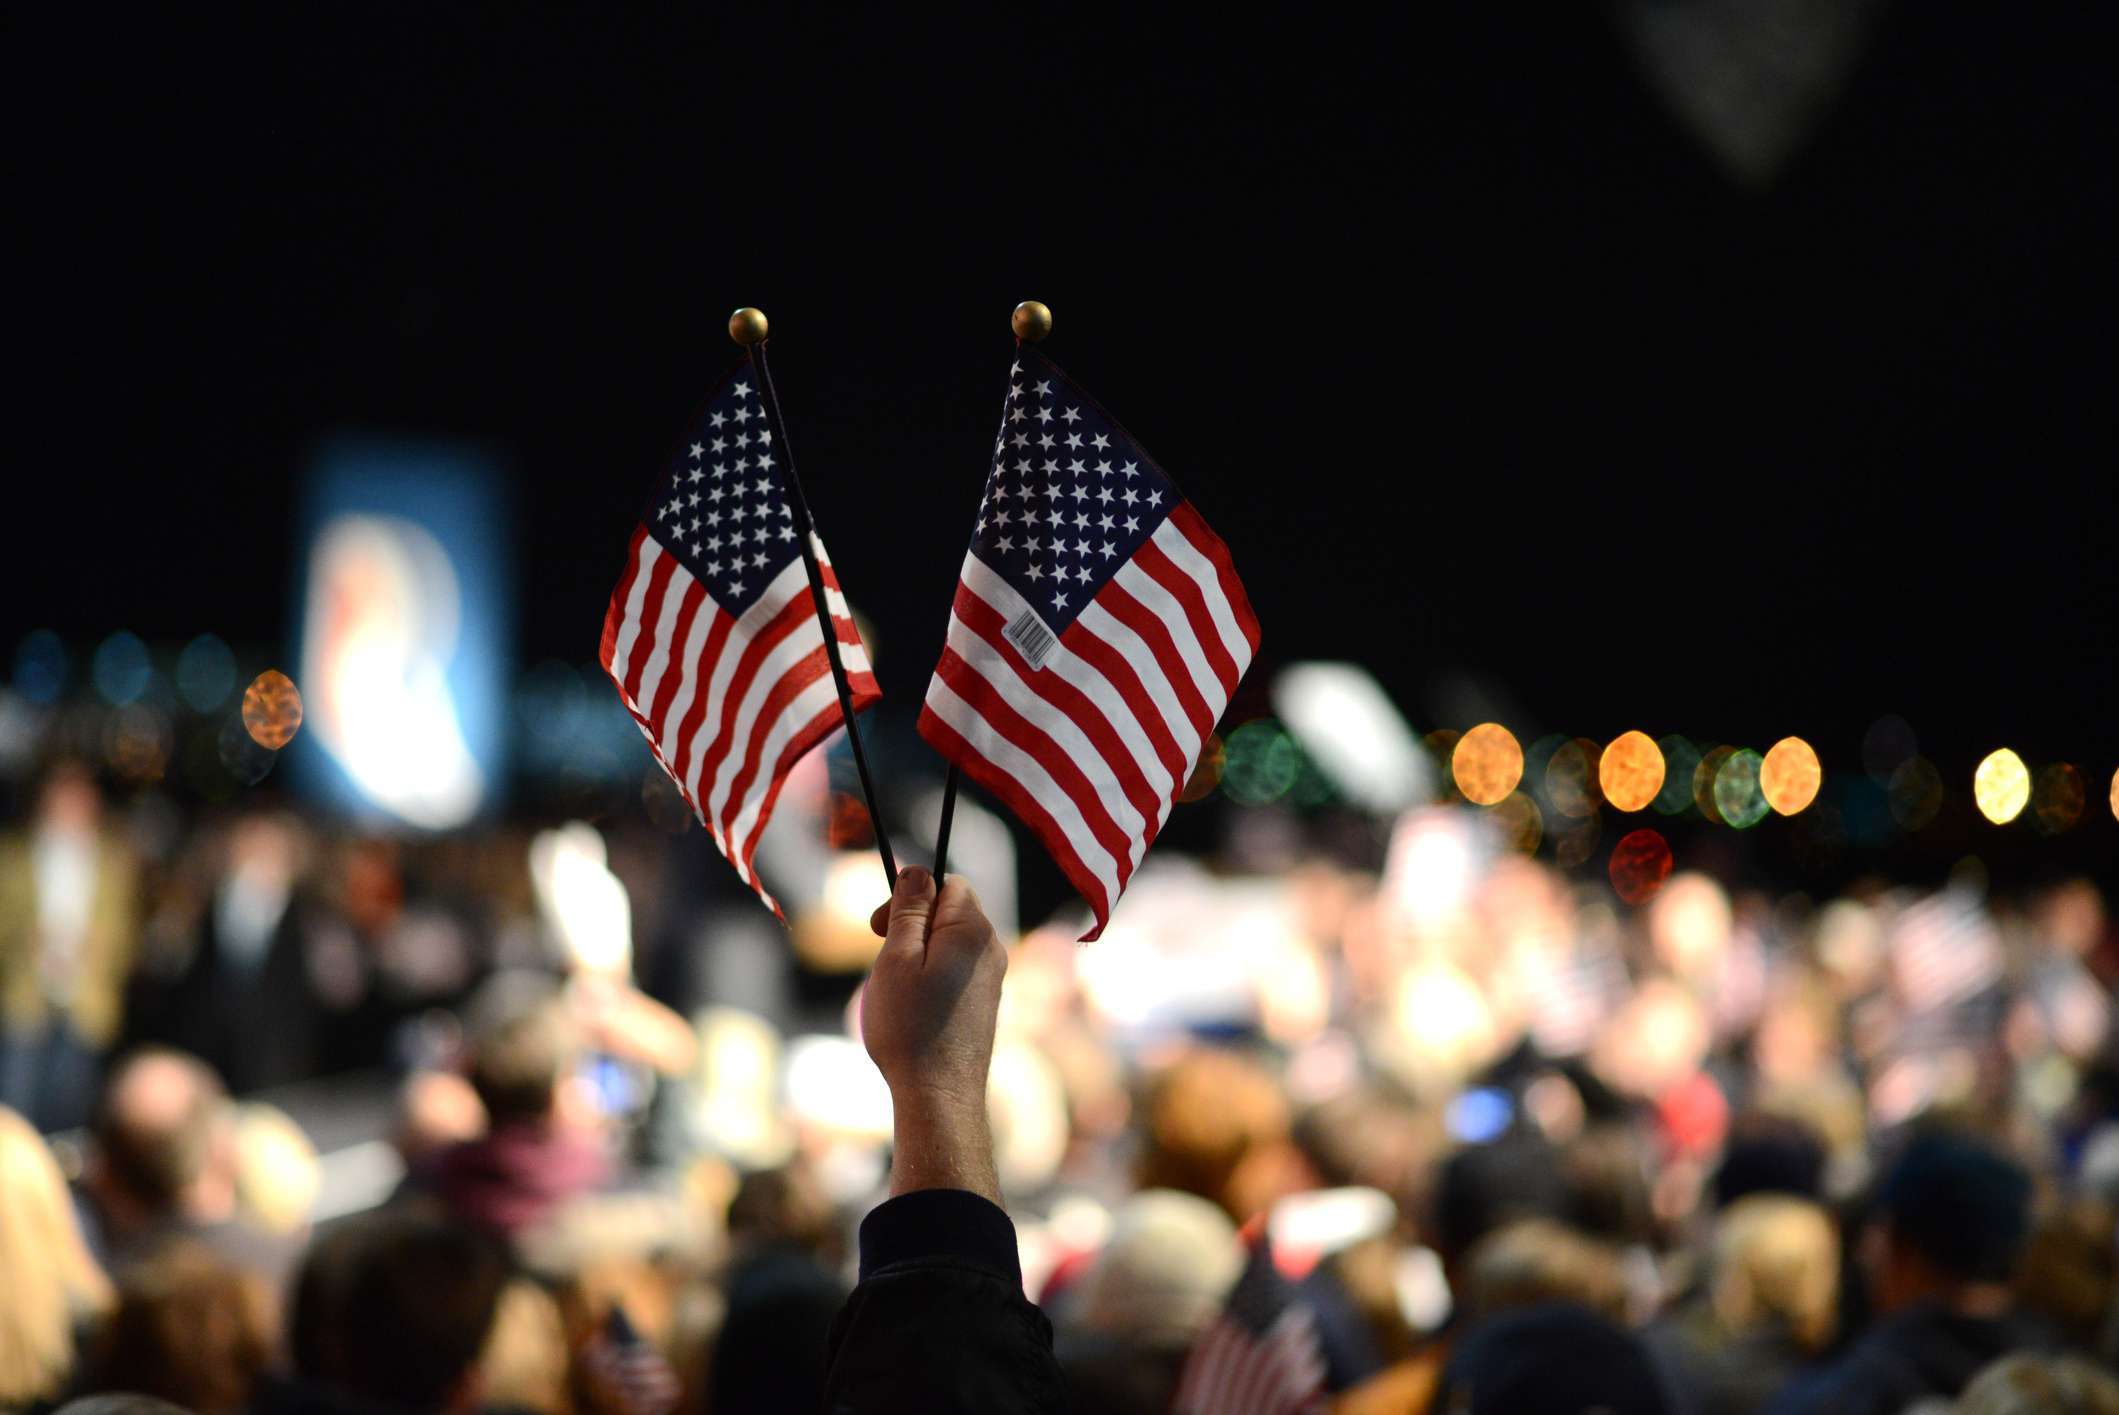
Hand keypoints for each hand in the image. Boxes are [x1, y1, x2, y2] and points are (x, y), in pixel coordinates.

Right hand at [861, 866, 1006, 1203]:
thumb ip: (908, 910)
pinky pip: (955, 972)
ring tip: (895, 992)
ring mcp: (993, 980)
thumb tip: (918, 871)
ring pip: (950, 944)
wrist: (940, 1098)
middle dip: (912, 926)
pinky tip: (913, 1012)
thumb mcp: (896, 959)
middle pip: (950, 912)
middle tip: (882, 959)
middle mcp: (993, 950)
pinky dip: (930, 979)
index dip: (910, 895)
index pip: (947, 882)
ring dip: (918, 956)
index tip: (878, 926)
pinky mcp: (986, 1005)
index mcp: (973, 931)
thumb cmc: (911, 1028)